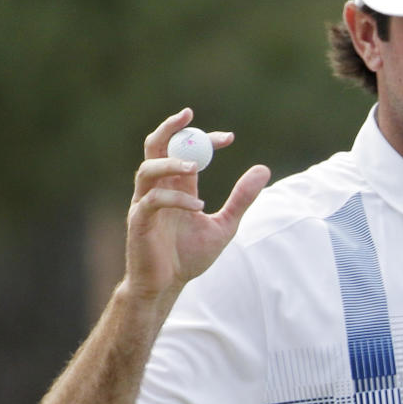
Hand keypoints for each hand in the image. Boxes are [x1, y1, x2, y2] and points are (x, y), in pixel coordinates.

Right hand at [126, 108, 270, 302]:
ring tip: (196, 164)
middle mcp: (158, 189)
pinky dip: (176, 199)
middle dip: (170, 129)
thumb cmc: (189, 257)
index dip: (204, 139)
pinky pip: (153, 200)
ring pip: (148, 169)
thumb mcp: (225, 226)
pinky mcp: (138, 222)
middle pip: (156, 147)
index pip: (186, 151)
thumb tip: (264, 169)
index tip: (229, 138)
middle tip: (189, 115)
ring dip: (171, 161)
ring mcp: (144, 204)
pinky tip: (199, 207)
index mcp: (177, 187)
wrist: (166, 287)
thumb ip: (242, 199)